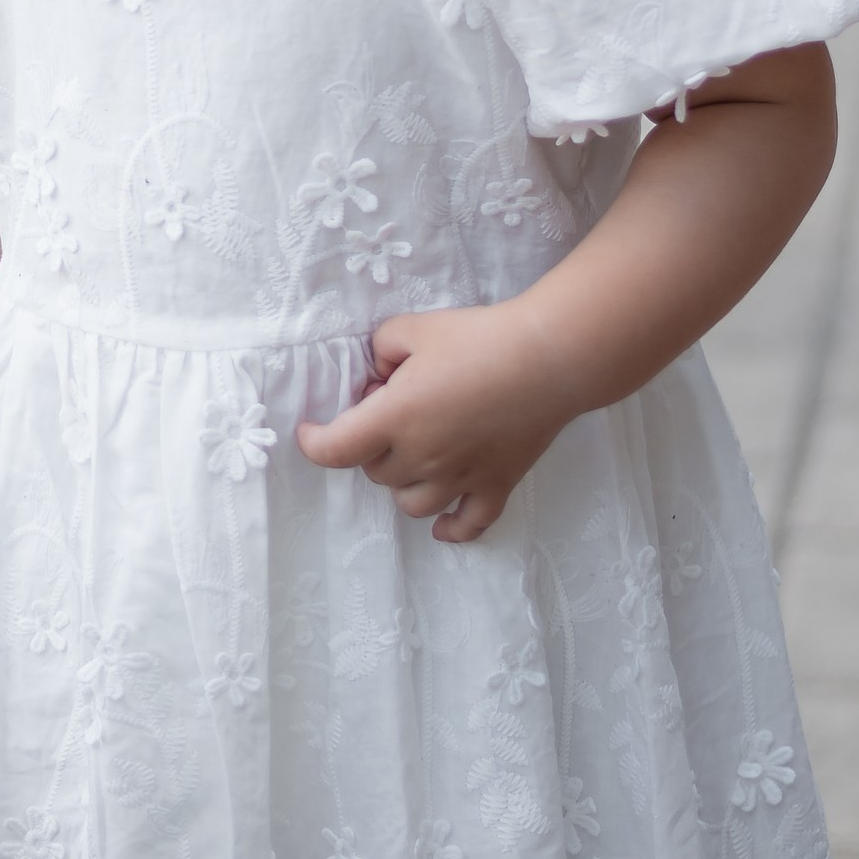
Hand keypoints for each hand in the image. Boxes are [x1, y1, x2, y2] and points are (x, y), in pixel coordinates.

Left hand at [295, 303, 579, 542]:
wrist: (549, 357)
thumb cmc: (480, 337)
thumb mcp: (414, 329)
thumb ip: (381, 349)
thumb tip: (378, 374)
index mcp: (396, 418)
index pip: (335, 449)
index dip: (313, 443)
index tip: (308, 431)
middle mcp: (424, 457)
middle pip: (375, 472)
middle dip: (370, 447)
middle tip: (392, 411)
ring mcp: (462, 477)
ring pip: (412, 504)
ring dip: (402, 483)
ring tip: (413, 456)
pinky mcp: (498, 484)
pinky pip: (469, 524)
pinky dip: (452, 529)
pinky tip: (443, 525)